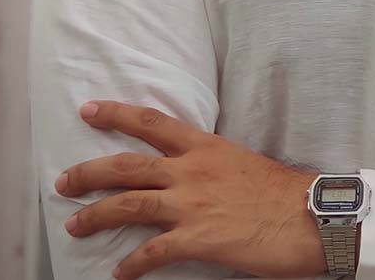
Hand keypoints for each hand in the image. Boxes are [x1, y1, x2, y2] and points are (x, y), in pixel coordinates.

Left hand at [55, 101, 325, 279]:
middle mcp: (192, 171)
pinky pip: (151, 252)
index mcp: (206, 148)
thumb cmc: (284, 192)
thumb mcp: (244, 163)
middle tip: (63, 182)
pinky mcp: (198, 239)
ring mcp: (192, 205)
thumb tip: (193, 176)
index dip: (115, 114)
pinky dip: (131, 264)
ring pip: (127, 204)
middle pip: (125, 165)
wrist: (311, 217)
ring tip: (74, 226)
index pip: (151, 123)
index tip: (88, 110)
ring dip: (94, 216)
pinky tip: (119, 274)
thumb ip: (213, 166)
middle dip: (87, 173)